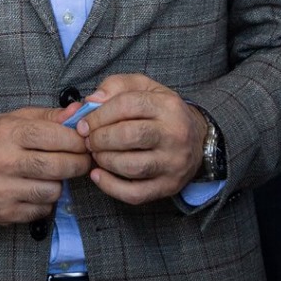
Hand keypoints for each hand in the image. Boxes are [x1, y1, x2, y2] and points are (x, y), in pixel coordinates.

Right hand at [0, 105, 95, 225]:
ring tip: (52, 175)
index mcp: (7, 132)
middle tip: (84, 160)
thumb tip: (80, 112)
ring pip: (53, 190)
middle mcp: (2, 161)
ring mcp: (2, 189)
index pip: (54, 135)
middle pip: (57, 166)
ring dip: (59, 183)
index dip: (77, 140)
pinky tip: (36, 189)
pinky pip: (43, 209)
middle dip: (79, 163)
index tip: (85, 142)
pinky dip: (46, 201)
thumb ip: (49, 116)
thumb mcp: (16, 120)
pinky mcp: (4, 211)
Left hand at [78, 73, 207, 204]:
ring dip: (104, 160)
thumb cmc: (162, 112)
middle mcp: (175, 134)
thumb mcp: (144, 88)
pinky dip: (111, 186)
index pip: (127, 105)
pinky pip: (135, 193)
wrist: (197, 140)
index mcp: (168, 106)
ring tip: (96, 154)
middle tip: (88, 140)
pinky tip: (98, 175)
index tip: (83, 124)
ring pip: (132, 166)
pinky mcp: (169, 186)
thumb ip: (116, 86)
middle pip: (129, 136)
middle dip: (100, 138)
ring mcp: (174, 163)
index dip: (98, 115)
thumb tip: (90, 101)